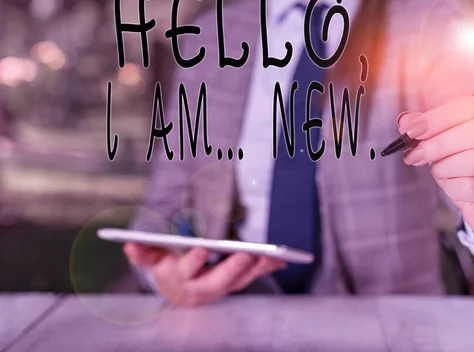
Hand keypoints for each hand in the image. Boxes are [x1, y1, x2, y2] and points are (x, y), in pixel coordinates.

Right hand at [124, 242, 285, 305]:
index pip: (186, 273)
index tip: (201, 249)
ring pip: (239, 281)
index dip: (193, 262)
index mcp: (181, 281)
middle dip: (233, 268)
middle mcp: (202, 290)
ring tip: (270, 253)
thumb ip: (144, 253)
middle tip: (247, 253)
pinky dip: (266, 269)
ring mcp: (221, 289)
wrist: (180, 291)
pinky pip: (252, 278)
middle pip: (219, 282)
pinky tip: (281, 259)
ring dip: (255, 269)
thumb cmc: (169, 269)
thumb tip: (128, 245)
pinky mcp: (235, 285)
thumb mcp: (155, 260)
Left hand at [397, 96, 473, 243]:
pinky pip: (472, 187)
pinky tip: (453, 187)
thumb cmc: (464, 165)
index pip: (469, 106)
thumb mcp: (444, 141)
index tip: (410, 132)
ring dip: (444, 167)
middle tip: (413, 155)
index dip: (436, 118)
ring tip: (439, 171)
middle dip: (437, 144)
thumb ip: (425, 127)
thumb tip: (405, 121)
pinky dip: (452, 188)